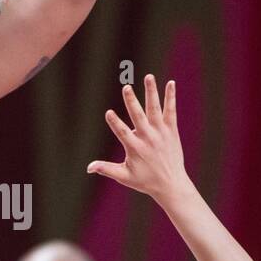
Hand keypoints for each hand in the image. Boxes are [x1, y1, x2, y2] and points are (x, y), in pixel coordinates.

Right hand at [87, 75, 187, 205]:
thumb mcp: (124, 177)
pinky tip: (170, 84)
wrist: (171, 184)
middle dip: (132, 102)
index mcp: (135, 148)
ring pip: (155, 109)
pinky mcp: (171, 130)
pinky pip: (170, 111)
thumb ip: (107, 169)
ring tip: (149, 76)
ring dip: (151, 92)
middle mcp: (148, 138)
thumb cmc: (145, 181)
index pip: (122, 133)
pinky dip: (170, 98)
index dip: (115, 122)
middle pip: (138, 116)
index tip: (108, 112)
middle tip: (126, 88)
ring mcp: (160, 133)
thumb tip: (88, 167)